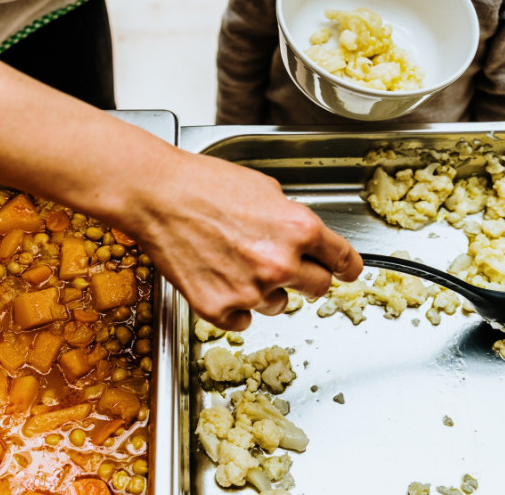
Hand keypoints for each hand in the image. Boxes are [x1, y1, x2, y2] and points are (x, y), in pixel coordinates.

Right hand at [125, 149, 362, 330]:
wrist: (156, 195)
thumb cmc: (203, 184)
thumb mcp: (265, 188)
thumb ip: (291, 219)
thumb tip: (303, 238)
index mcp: (299, 229)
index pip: (344, 261)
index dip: (348, 267)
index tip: (346, 272)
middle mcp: (280, 264)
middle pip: (317, 288)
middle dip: (305, 277)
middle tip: (281, 264)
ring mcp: (249, 291)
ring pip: (277, 305)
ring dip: (265, 290)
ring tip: (234, 261)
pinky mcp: (218, 309)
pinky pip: (242, 320)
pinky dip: (234, 305)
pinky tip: (218, 277)